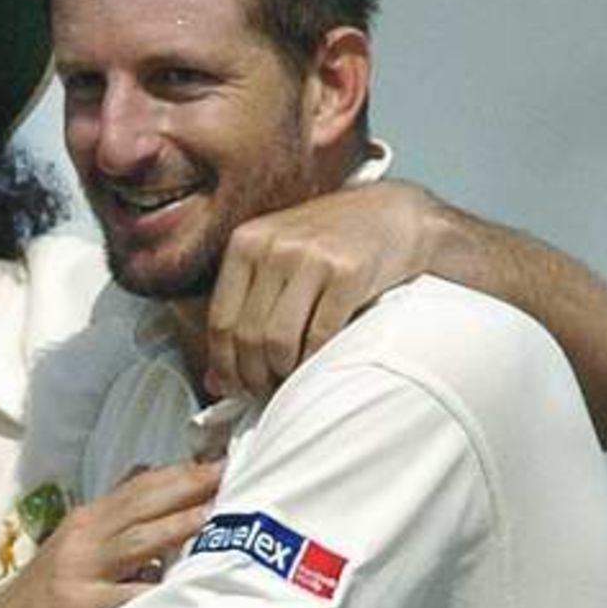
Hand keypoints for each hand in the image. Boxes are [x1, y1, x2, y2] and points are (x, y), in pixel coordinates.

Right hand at [0, 457, 221, 607]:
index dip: (180, 472)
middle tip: (228, 470)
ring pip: (135, 541)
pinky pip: (120, 596)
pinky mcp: (75, 607)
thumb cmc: (40, 604)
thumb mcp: (74, 550)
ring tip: (212, 513)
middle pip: (141, 504)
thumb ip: (111, 516)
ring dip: (176, 525)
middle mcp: (81, 538)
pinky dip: (148, 590)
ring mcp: (76, 571)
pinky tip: (178, 587)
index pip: (139, 487)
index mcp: (85, 523)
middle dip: (186, 486)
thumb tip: (147, 471)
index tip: (220, 459)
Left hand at [205, 180, 432, 397]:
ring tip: (289, 379)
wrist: (392, 215)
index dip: (224, 365)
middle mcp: (274, 246)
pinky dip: (314, 362)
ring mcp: (312, 257)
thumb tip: (214, 382)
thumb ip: (243, 312)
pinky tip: (315, 365)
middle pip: (248, 336)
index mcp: (246, 242)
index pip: (220, 321)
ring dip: (282, 373)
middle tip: (264, 391)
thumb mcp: (276, 262)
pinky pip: (320, 337)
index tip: (234, 388)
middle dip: (253, 376)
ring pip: (279, 341)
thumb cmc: (328, 246)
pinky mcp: (349, 272)